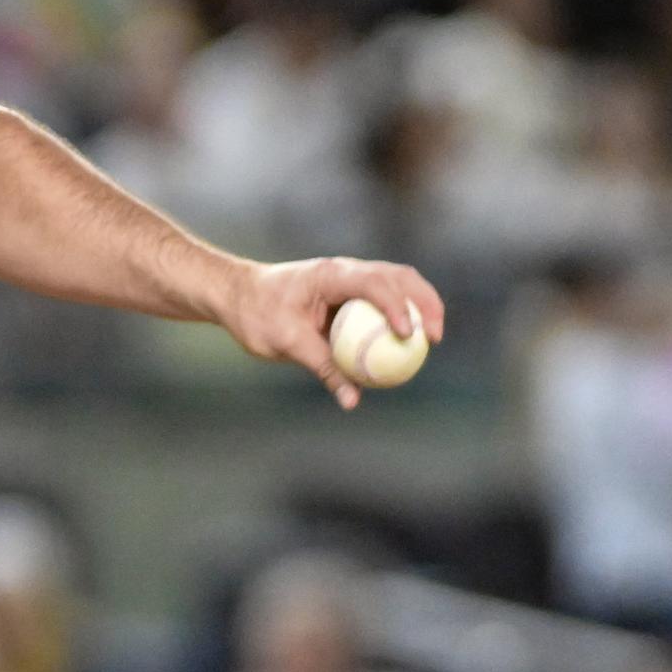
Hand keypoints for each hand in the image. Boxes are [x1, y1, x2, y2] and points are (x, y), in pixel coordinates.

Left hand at [217, 255, 444, 410]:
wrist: (236, 296)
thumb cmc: (255, 314)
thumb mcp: (286, 343)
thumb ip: (323, 367)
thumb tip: (353, 400)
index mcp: (331, 275)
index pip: (376, 284)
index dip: (397, 307)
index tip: (408, 336)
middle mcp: (346, 271)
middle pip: (400, 278)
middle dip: (425, 303)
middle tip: (435, 338)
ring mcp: (350, 280)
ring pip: (397, 285)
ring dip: (419, 307)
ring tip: (431, 340)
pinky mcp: (349, 294)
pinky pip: (382, 304)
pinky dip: (399, 319)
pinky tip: (406, 347)